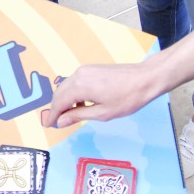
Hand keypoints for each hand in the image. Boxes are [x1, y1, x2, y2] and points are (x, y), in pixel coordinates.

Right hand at [44, 60, 162, 128]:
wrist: (145, 78)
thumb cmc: (127, 99)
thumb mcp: (102, 113)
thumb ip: (78, 116)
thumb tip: (60, 121)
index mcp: (79, 87)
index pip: (59, 102)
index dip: (52, 115)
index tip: (48, 125)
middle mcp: (78, 75)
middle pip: (59, 93)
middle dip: (56, 108)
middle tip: (56, 122)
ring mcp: (85, 70)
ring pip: (66, 86)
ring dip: (64, 100)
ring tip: (68, 115)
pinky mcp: (91, 68)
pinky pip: (75, 81)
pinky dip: (72, 93)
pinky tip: (81, 103)